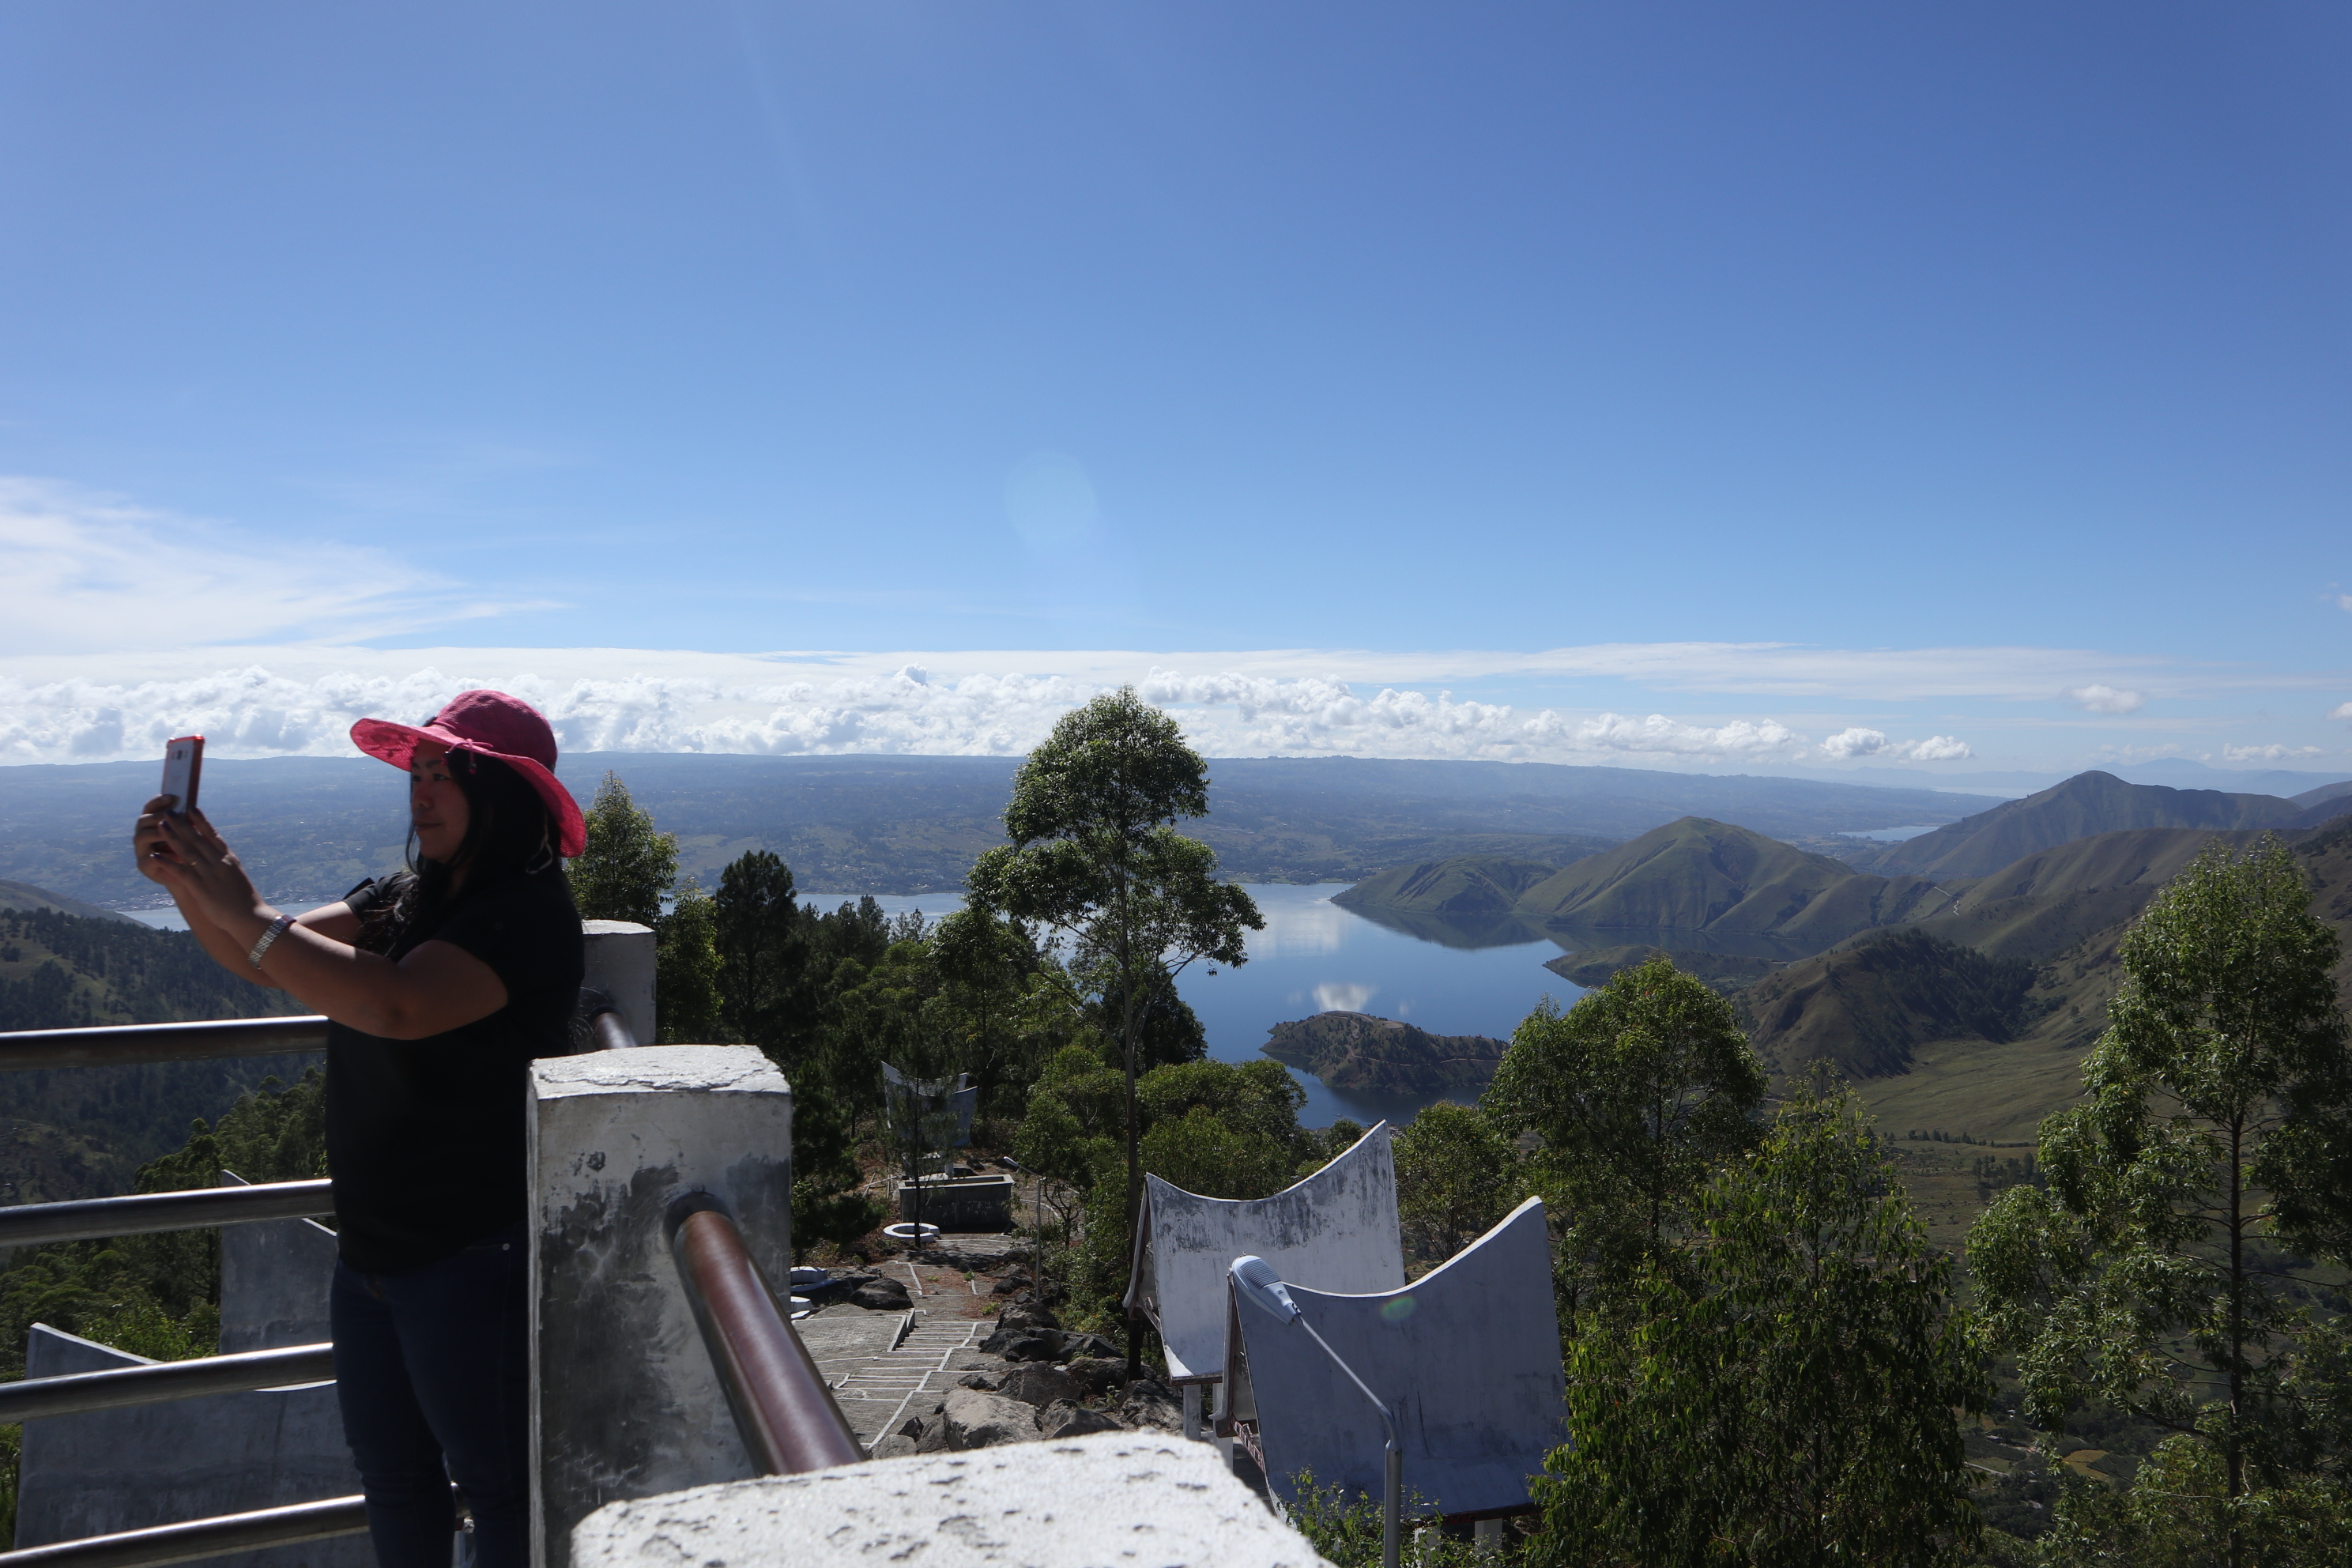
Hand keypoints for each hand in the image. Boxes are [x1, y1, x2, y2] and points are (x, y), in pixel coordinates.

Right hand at [132, 795, 184, 884]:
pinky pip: (148, 858)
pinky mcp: (143, 865)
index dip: (158, 801)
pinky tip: (175, 854)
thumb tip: (194, 807)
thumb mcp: (189, 835)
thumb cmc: (188, 851)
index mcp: (152, 824)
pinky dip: (161, 855)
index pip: (150, 807)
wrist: (187, 876)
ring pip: (141, 836)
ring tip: (171, 833)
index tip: (172, 797)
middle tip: (171, 815)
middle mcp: (143, 834)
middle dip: (157, 816)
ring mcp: (141, 850)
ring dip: (157, 833)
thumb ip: (186, 822)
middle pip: (143, 820)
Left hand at [146, 806, 271, 934]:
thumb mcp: (236, 877)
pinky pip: (181, 872)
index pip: (212, 835)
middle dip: (181, 824)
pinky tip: (155, 855)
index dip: (201, 821)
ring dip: (172, 837)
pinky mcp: (201, 888)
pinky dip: (167, 862)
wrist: (250, 916)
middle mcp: (218, 863)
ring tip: (160, 825)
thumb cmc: (244, 900)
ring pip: (187, 851)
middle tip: (169, 812)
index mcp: (228, 859)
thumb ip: (225, 866)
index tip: (191, 808)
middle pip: (197, 839)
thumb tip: (218, 858)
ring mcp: (209, 874)